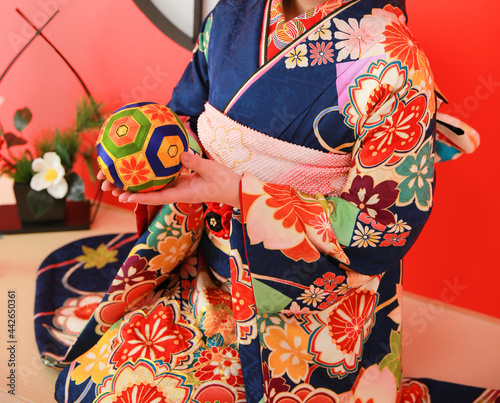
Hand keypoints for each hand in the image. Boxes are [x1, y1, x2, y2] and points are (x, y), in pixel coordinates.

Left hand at [112, 153, 241, 207]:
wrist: (234, 188)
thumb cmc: (224, 182)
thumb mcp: (211, 170)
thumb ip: (195, 162)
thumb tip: (179, 152)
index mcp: (183, 194)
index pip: (158, 198)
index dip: (141, 198)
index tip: (125, 196)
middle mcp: (177, 192)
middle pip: (150, 194)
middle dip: (130, 192)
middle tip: (111, 187)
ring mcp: (178, 187)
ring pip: (154, 187)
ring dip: (137, 184)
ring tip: (117, 178)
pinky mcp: (181, 180)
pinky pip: (163, 178)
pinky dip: (151, 174)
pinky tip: (140, 166)